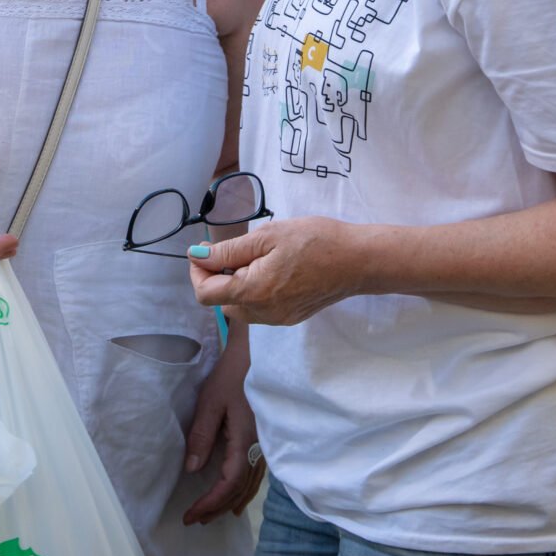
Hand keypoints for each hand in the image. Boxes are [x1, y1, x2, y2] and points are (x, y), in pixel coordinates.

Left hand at [180, 330, 263, 524]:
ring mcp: (265, 444)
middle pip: (240, 489)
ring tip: (213, 514)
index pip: (228, 483)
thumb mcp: (211, 402)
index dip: (210, 502)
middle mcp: (259, 448)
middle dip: (217, 507)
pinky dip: (243, 489)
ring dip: (230, 501)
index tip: (191, 515)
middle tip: (196, 520)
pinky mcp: (264, 438)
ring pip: (250, 484)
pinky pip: (255, 474)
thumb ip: (201, 436)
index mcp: (245, 440)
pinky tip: (236, 494)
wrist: (260, 353)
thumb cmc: (233, 373)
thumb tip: (192, 469)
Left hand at [188, 217, 362, 325]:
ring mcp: (278, 319)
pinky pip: (260, 309)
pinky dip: (255, 291)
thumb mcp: (268, 236)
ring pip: (240, 307)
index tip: (203, 250)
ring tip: (256, 257)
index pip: (206, 294)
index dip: (198, 271)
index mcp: (253, 292)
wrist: (358, 261)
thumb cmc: (316, 241)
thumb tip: (197, 256)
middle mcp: (263, 313)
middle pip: (221, 302)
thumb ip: (229, 250)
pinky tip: (273, 269)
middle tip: (233, 249)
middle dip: (218, 277)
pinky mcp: (290, 317)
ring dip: (236, 284)